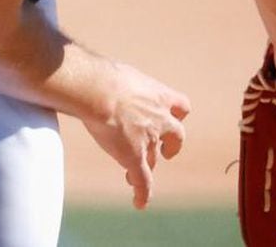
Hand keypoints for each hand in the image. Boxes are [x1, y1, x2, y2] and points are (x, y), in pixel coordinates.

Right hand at [80, 63, 190, 209]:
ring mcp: (149, 139)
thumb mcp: (118, 73)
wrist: (98, 91)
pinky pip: (142, 180)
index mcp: (158, 95)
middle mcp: (160, 118)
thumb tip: (95, 75)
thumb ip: (117, 81)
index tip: (170, 118)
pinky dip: (142, 192)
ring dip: (145, 167)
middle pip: (174, 135)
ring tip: (133, 175)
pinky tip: (139, 203)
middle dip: (169, 145)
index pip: (180, 106)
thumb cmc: (102, 76)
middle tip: (164, 152)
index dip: (176, 114)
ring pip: (152, 159)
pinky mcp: (134, 157)